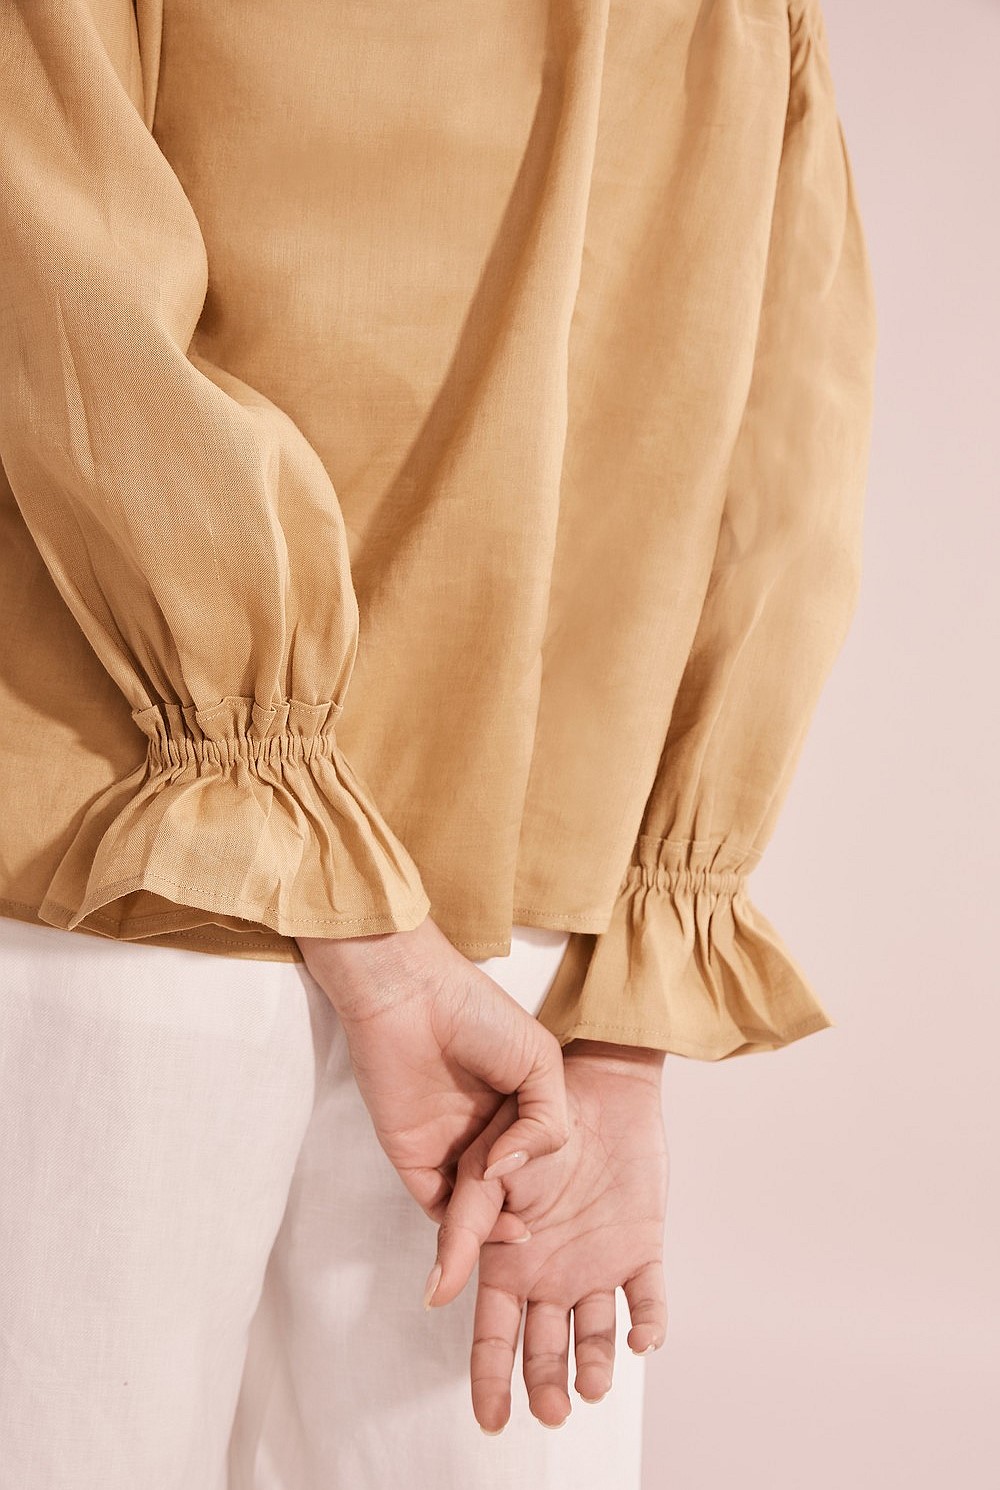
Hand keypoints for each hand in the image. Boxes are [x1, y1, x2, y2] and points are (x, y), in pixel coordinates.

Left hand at [297, 915, 568, 1231]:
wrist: (409, 995)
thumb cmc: (477, 1012)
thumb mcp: (540, 1061)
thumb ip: (546, 1123)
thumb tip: (508, 1170)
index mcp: (515, 1107)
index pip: (532, 1162)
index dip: (543, 1186)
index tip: (554, 1199)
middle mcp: (482, 1130)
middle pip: (501, 1190)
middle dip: (515, 1220)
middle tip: (533, 1236)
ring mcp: (447, 1144)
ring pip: (469, 1205)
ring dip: (487, 1230)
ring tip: (512, 1234)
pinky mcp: (410, 1153)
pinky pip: (434, 1201)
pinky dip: (455, 1224)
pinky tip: (484, 1222)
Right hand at [425, 1038, 668, 1431]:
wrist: (592, 1083)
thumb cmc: (524, 1124)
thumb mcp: (483, 1174)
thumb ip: (463, 1230)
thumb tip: (434, 1292)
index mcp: (509, 1264)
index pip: (494, 1337)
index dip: (491, 1381)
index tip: (492, 1422)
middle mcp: (551, 1273)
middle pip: (545, 1349)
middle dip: (547, 1386)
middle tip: (554, 1409)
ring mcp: (597, 1263)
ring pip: (596, 1335)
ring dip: (595, 1365)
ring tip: (593, 1383)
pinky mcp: (641, 1247)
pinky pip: (648, 1298)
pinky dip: (648, 1323)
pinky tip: (640, 1337)